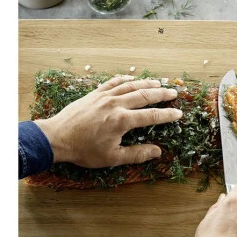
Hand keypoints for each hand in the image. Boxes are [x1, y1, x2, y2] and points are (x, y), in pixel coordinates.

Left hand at [34, 75, 181, 167]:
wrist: (57, 137)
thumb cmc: (84, 150)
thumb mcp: (112, 158)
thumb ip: (137, 154)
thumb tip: (157, 152)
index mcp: (122, 121)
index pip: (152, 116)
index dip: (168, 115)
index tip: (179, 113)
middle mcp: (116, 104)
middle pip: (144, 95)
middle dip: (161, 94)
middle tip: (174, 92)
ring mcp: (104, 96)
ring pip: (131, 85)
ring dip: (146, 83)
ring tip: (158, 82)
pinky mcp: (94, 94)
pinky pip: (113, 82)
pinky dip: (125, 79)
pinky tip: (132, 78)